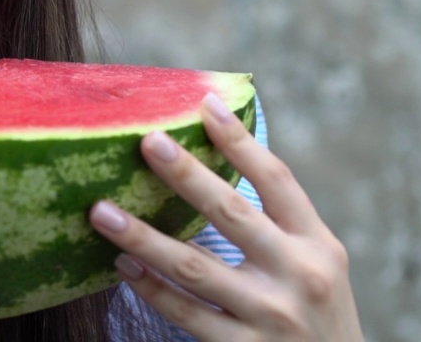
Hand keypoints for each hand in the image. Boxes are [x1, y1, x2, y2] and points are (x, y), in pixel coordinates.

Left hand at [89, 94, 362, 340]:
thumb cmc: (317, 316)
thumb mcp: (318, 266)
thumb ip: (279, 225)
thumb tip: (219, 162)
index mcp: (318, 244)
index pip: (277, 180)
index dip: (240, 141)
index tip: (204, 105)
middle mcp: (298, 275)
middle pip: (232, 212)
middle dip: (186, 174)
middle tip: (146, 141)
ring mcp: (271, 316)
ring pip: (194, 267)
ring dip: (143, 236)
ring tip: (102, 211)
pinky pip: (186, 314)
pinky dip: (151, 288)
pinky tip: (121, 265)